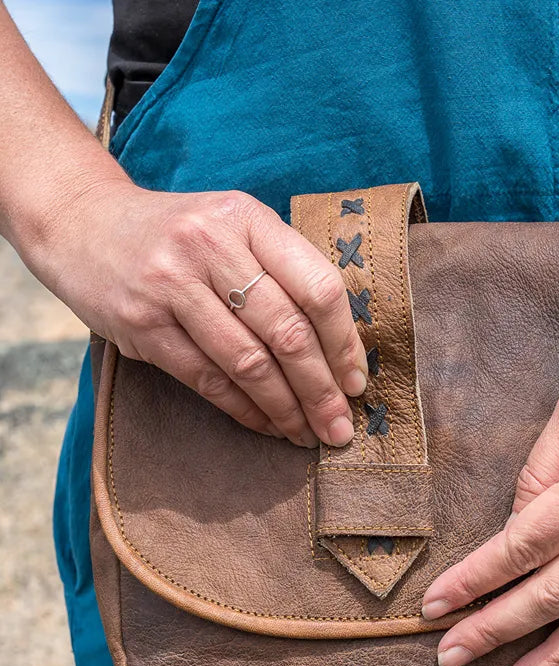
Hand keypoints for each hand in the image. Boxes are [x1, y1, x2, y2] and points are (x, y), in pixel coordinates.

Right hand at [37, 178, 366, 446]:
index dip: (345, 344)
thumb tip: (339, 349)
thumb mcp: (232, 228)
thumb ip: (281, 271)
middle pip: (288, 333)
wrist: (82, 225)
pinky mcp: (142, 324)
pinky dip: (245, 411)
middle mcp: (211, 246)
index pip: (318, 287)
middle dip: (322, 391)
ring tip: (308, 435)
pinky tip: (267, 425)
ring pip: (250, 364)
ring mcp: (172, 285)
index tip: (357, 384)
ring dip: (287, 409)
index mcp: (247, 219)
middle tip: (340, 428)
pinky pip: (208, 380)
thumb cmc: (177, 236)